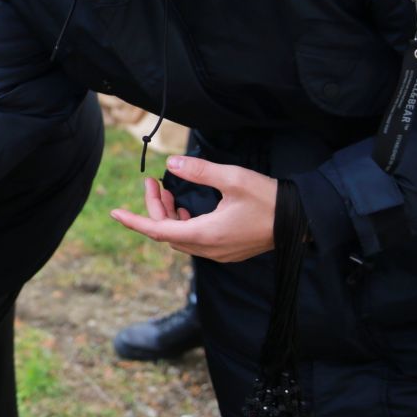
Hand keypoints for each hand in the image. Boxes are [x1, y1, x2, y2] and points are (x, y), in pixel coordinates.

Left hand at [110, 156, 276, 262]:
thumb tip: (171, 164)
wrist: (302, 219)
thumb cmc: (269, 198)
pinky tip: (184, 209)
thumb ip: (200, 172)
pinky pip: (194, 241)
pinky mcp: (227, 250)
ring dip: (168, 216)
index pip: (159, 231)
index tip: (114, 212)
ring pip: (180, 237)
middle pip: (167, 233)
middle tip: (153, 183)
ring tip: (167, 191)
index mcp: (207, 234)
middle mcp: (210, 248)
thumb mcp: (233, 178)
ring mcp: (219, 252)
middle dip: (154, 208)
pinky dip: (182, 224)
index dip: (135, 221)